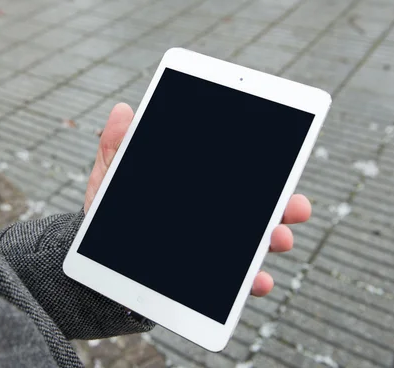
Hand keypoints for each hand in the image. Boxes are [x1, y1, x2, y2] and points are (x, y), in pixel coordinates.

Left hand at [85, 103, 311, 297]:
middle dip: (283, 204)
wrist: (97, 257)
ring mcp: (215, 247)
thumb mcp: (111, 178)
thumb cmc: (109, 212)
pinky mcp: (208, 279)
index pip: (236, 172)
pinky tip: (259, 280)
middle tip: (296, 205)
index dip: (263, 164)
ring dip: (274, 240)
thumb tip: (124, 110)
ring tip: (279, 239)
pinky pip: (235, 283)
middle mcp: (215, 215)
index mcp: (199, 186)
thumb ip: (118, 147)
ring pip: (255, 243)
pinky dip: (253, 281)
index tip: (283, 154)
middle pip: (258, 207)